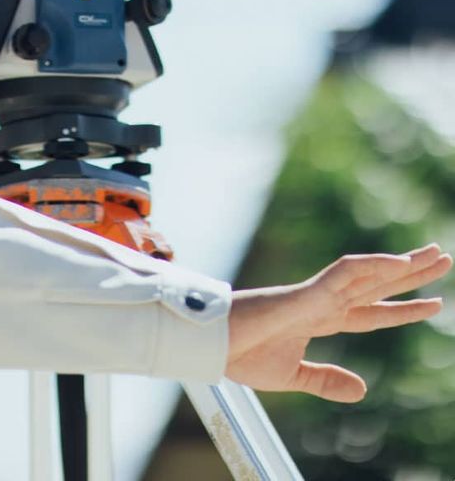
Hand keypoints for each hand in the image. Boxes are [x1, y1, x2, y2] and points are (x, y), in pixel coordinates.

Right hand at [225, 244, 450, 400]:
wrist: (212, 345)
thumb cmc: (240, 354)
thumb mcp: (292, 376)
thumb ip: (326, 379)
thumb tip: (362, 389)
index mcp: (320, 319)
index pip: (371, 312)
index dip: (403, 309)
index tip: (434, 302)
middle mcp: (323, 303)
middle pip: (376, 285)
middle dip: (411, 274)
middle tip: (442, 257)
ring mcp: (316, 295)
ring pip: (368, 274)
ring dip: (403, 265)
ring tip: (434, 254)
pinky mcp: (306, 293)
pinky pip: (344, 274)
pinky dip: (372, 267)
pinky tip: (398, 264)